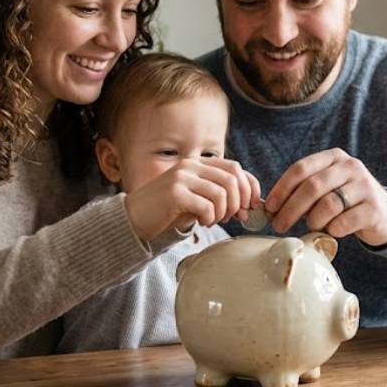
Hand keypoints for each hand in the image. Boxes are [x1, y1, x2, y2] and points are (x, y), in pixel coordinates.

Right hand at [124, 158, 260, 242]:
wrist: (134, 218)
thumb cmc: (167, 210)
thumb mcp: (195, 197)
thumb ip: (217, 194)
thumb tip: (248, 204)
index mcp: (197, 163)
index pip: (235, 167)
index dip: (249, 186)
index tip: (252, 205)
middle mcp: (190, 166)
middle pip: (232, 179)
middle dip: (239, 202)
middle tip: (234, 217)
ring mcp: (181, 178)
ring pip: (221, 194)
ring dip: (223, 212)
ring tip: (213, 220)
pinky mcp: (174, 193)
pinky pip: (206, 206)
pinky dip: (210, 218)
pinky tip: (201, 222)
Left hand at [264, 148, 386, 246]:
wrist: (383, 213)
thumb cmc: (344, 202)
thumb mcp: (327, 187)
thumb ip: (303, 191)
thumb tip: (271, 208)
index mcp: (333, 157)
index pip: (301, 168)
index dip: (282, 188)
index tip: (269, 207)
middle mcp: (350, 166)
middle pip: (312, 186)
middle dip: (291, 208)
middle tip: (279, 225)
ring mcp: (364, 186)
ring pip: (328, 204)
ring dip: (313, 220)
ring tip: (311, 226)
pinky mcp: (374, 208)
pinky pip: (343, 222)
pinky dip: (331, 230)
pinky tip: (331, 231)